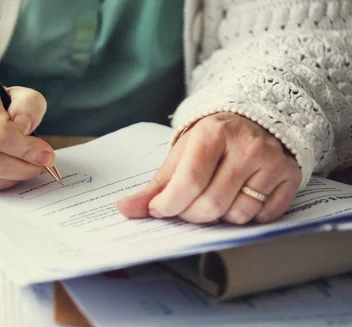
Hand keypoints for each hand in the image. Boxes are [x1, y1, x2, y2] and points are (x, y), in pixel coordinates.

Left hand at [116, 112, 301, 224]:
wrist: (255, 119)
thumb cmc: (212, 140)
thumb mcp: (181, 154)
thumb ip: (155, 186)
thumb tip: (125, 209)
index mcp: (213, 134)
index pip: (188, 182)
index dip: (169, 204)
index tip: (160, 209)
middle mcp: (247, 146)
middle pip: (211, 204)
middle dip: (192, 214)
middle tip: (188, 206)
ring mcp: (272, 162)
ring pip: (238, 215)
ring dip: (220, 216)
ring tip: (216, 196)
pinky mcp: (290, 176)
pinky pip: (263, 217)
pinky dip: (247, 216)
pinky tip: (240, 197)